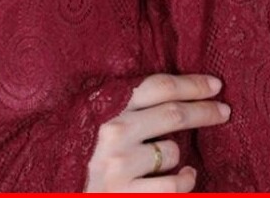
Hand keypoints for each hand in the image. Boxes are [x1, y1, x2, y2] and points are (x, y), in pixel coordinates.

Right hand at [85, 73, 229, 191]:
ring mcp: (119, 165)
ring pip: (172, 151)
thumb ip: (124, 101)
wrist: (45, 182)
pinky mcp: (123, 194)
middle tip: (224, 110)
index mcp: (108, 104)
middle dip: (205, 111)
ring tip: (175, 155)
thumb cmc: (73, 145)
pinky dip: (185, 181)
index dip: (192, 84)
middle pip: (174, 114)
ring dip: (179, 153)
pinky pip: (171, 186)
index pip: (160, 86)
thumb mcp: (93, 113)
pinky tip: (186, 177)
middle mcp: (114, 131)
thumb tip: (172, 91)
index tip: (215, 84)